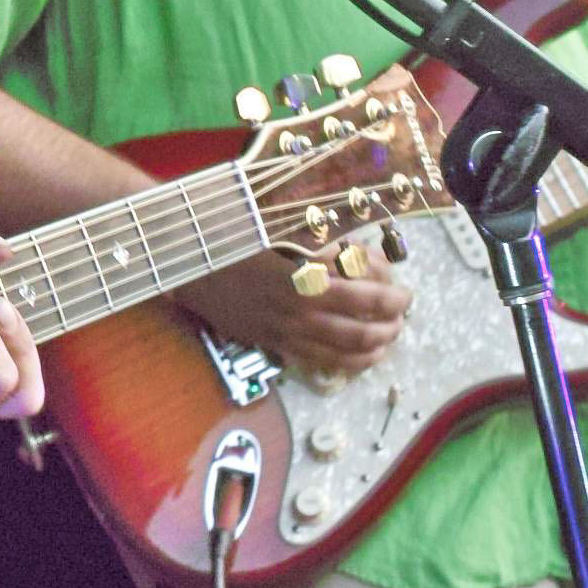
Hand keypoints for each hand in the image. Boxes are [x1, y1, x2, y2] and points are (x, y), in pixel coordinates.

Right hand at [176, 238, 410, 376]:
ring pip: (345, 350)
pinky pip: (321, 361)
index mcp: (302, 277)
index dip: (390, 294)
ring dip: (376, 345)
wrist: (185, 263)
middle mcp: (298, 310)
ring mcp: (286, 331)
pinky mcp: (274, 342)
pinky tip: (363, 357)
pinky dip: (349, 362)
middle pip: (361, 327)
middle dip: (391, 321)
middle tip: (403, 310)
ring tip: (390, 334)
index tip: (403, 288)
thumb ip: (318, 236)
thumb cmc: (230, 235)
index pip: (363, 293)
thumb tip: (359, 246)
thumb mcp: (275, 225)